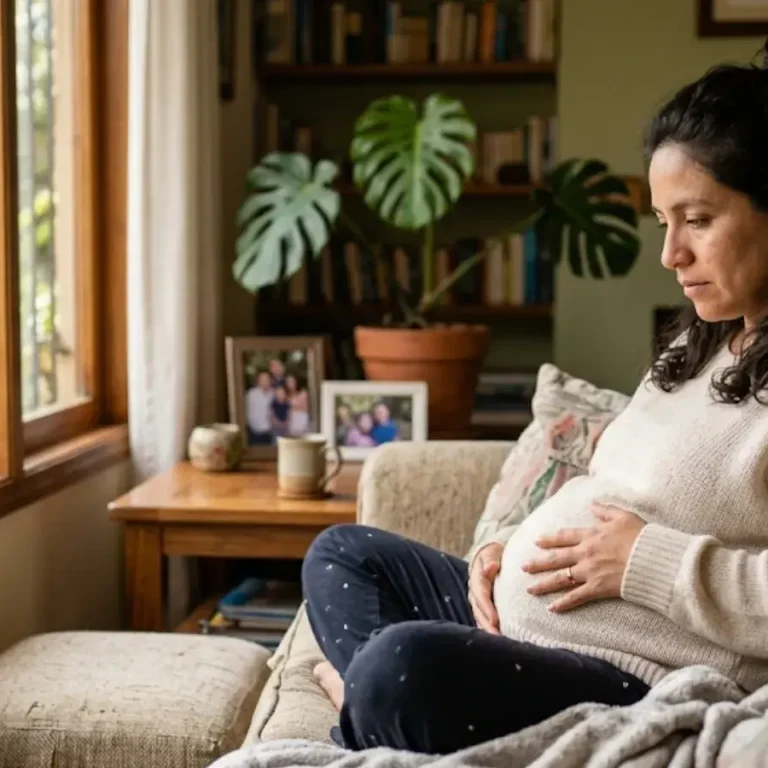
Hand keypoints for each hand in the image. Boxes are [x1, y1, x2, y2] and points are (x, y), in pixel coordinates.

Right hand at [469, 542, 503, 633]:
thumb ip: (491, 560)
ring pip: (480, 618)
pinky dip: (489, 629)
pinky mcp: (482, 606)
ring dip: (488, 630)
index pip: (481, 596)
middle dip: (487, 626)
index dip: (487, 609)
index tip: (496, 621)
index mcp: (477, 580)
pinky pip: (484, 619)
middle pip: (479, 612)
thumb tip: (490, 568)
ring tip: (499, 644)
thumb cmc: (493, 554)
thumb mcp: (492, 553)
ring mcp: (477, 601)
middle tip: (498, 639)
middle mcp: (474, 593)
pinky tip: (498, 640)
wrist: (489, 557)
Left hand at [522, 504, 644, 612]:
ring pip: (560, 579)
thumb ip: (606, 511)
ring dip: (543, 584)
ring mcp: (589, 571)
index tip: (537, 541)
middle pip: (556, 558)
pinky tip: (551, 609)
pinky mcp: (597, 588)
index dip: (549, 539)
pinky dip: (563, 604)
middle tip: (523, 567)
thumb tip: (592, 504)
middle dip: (538, 563)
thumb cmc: (642, 536)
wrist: (653, 559)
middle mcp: (586, 553)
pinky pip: (576, 597)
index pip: (564, 536)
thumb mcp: (623, 516)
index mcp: (591, 535)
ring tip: (528, 589)